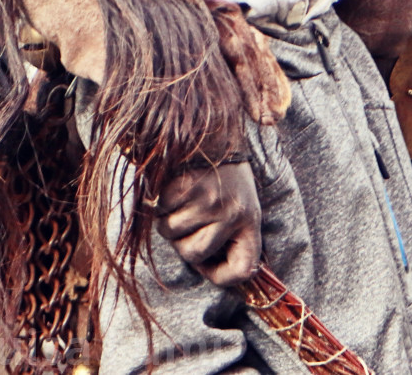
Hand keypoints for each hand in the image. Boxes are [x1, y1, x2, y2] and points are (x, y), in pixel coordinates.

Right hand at [156, 161, 260, 285]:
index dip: (221, 275)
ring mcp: (208, 199)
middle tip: (186, 228)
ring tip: (179, 206)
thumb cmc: (227, 180)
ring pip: (171, 232)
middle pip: (193, 253)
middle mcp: (232, 213)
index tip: (208, 264)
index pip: (241, 269)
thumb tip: (206, 269)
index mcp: (250, 222)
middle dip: (182, 245)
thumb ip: (230, 238)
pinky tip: (173, 191)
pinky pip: (161, 208)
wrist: (215, 136)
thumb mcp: (240, 208)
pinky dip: (161, 203)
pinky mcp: (187, 184)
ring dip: (167, 222)